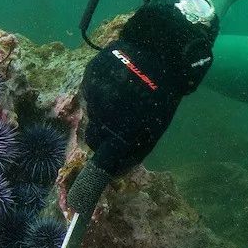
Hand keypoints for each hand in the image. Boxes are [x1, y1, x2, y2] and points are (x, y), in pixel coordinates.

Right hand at [80, 0, 217, 176]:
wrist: (160, 49)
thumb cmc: (162, 94)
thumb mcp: (155, 126)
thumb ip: (133, 150)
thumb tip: (112, 170)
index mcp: (127, 128)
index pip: (103, 162)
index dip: (93, 180)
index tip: (85, 198)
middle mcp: (107, 112)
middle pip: (94, 139)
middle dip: (105, 137)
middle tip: (122, 127)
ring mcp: (96, 92)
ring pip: (92, 115)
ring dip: (104, 113)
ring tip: (125, 99)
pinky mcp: (90, 75)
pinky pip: (90, 95)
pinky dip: (101, 95)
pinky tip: (117, 85)